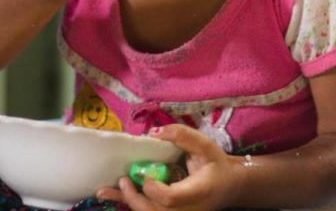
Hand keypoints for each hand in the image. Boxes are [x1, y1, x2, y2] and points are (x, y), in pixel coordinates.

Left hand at [96, 125, 241, 210]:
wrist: (229, 187)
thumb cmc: (217, 165)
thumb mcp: (206, 146)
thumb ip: (183, 136)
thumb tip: (154, 133)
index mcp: (198, 192)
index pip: (170, 198)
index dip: (153, 189)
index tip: (145, 174)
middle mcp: (187, 209)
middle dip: (134, 198)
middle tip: (123, 179)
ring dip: (127, 202)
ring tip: (105, 190)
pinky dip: (131, 204)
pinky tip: (112, 195)